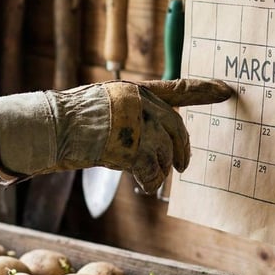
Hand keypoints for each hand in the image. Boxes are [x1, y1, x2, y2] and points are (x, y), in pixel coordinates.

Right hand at [0, 78, 232, 192]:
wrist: (46, 128)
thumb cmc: (66, 122)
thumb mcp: (102, 109)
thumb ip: (129, 117)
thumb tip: (152, 140)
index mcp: (133, 90)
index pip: (177, 89)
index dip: (204, 90)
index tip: (227, 91)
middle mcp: (138, 102)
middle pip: (176, 128)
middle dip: (183, 150)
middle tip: (184, 167)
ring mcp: (135, 123)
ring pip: (165, 152)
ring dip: (161, 170)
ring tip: (150, 179)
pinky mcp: (130, 146)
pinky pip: (152, 170)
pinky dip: (151, 181)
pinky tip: (143, 185)